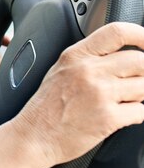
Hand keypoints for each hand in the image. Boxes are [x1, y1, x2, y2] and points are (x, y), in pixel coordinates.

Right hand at [10, 22, 143, 166]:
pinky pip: (141, 111)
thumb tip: (119, 54)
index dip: (141, 34)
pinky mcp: (109, 118)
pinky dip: (135, 114)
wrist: (35, 135)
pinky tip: (119, 115)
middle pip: (139, 60)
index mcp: (75, 55)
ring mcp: (100, 94)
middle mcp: (88, 71)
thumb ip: (88, 58)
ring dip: (139, 94)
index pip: (117, 32)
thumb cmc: (46, 106)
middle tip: (137, 79)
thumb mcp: (60, 69)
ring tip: (122, 100)